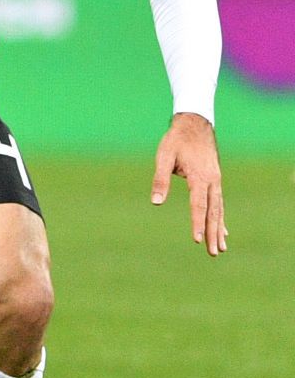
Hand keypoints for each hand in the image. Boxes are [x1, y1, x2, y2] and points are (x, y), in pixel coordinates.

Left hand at [151, 112, 225, 255]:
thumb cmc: (176, 140)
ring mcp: (216, 181)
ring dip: (219, 229)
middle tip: (213, 253)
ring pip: (219, 209)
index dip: (197, 223)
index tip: (197, 240)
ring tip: (221, 248)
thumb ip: (160, 179)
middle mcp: (212, 181)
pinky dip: (220, 217)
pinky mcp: (215, 180)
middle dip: (213, 233)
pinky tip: (222, 230)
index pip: (198, 205)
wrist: (195, 124)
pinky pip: (219, 203)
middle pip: (213, 212)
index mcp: (199, 177)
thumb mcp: (164, 156)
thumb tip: (156, 202)